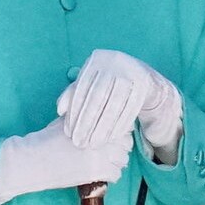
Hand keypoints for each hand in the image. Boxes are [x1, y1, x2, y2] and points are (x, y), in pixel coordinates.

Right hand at [0, 117, 129, 204]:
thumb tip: (104, 112)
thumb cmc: (48, 139)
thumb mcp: (68, 120)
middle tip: (110, 150)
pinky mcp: (95, 172)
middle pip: (126, 142)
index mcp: (95, 122)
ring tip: (105, 161)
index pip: (122, 125)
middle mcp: (99, 137)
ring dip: (116, 161)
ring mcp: (99, 155)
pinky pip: (116, 174)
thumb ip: (86, 115)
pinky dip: (111, 174)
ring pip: (123, 159)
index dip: (119, 131)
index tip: (113, 136)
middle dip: (120, 146)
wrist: (32, 160)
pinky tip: (100, 172)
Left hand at [58, 49, 183, 156]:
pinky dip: (120, 125)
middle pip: (98, 97)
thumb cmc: (107, 82)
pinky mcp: (144, 84)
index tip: (68, 132)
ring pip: (114, 105)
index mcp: (96, 59)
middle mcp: (114, 61)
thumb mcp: (90, 83)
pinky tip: (111, 138)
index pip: (81, 89)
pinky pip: (130, 109)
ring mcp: (131, 72)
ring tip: (94, 144)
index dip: (74, 112)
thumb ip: (72, 94)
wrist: (142, 75)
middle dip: (87, 122)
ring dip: (103, 128)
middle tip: (79, 142)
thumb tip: (60, 110)